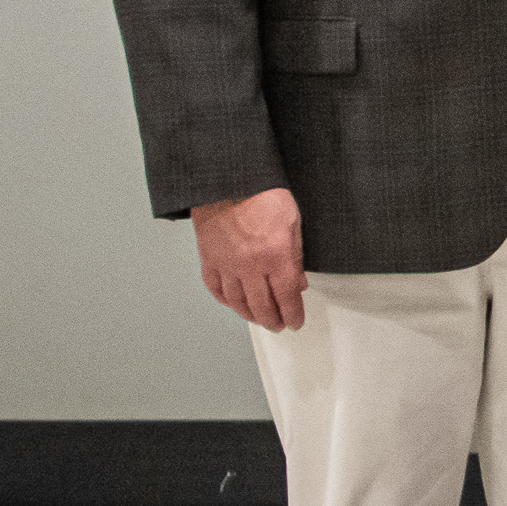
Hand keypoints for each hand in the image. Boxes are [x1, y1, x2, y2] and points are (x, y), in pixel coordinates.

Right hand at [191, 185, 305, 332]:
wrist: (230, 180)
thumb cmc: (264, 195)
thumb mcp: (293, 224)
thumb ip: (296, 256)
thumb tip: (298, 281)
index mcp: (276, 257)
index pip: (287, 297)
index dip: (293, 314)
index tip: (296, 322)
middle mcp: (250, 266)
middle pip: (262, 305)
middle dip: (273, 320)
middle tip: (279, 325)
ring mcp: (226, 264)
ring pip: (237, 302)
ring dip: (250, 315)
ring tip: (259, 319)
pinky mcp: (208, 259)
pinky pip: (215, 288)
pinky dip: (225, 300)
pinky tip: (233, 304)